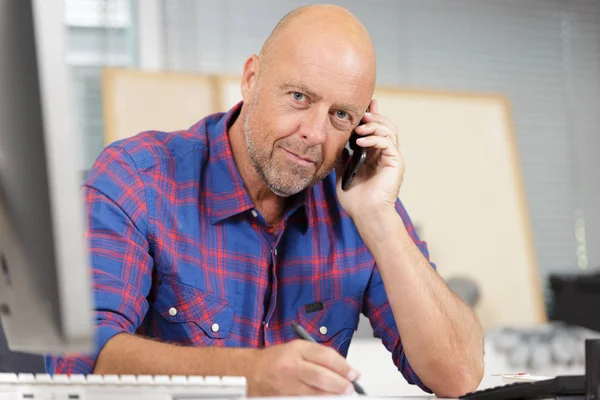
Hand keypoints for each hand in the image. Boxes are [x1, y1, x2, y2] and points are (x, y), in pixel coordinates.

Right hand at [249, 339, 359, 395]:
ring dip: (332, 396)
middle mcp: (291, 366)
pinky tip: (325, 399)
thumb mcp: (296, 349)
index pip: (326, 356)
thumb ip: (318, 356)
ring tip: (340, 395)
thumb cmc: (274, 361)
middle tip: (350, 388)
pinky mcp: (284, 399)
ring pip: (317, 394)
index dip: (344, 366)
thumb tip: (343, 369)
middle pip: (323, 377)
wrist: (249, 373)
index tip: (354, 374)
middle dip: (341, 385)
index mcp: (296, 350)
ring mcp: (287, 385)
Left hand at [336, 98, 404, 220]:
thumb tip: (338, 143)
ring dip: (374, 125)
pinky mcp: (396, 163)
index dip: (371, 115)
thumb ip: (343, 158)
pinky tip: (360, 142)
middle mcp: (385, 154)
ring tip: (359, 127)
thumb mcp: (343, 173)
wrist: (365, 214)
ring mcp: (392, 158)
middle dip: (373, 116)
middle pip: (385, 125)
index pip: (375, 129)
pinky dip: (375, 139)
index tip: (364, 104)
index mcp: (374, 155)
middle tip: (361, 113)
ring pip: (389, 131)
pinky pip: (388, 143)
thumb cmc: (355, 199)